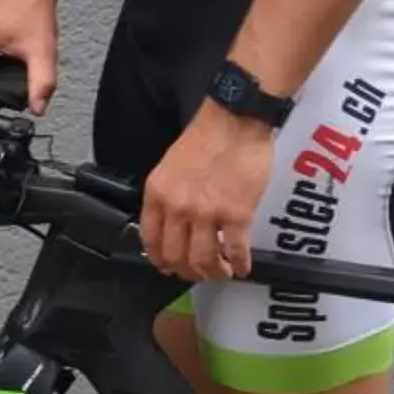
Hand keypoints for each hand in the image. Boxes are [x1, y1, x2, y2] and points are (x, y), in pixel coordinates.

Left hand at [140, 104, 276, 284]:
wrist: (236, 119)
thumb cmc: (207, 137)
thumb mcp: (170, 166)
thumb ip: (168, 196)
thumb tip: (172, 224)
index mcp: (157, 194)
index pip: (150, 240)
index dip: (160, 260)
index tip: (169, 267)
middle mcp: (177, 207)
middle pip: (175, 257)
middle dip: (187, 272)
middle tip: (198, 273)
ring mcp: (207, 213)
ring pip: (203, 261)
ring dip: (213, 273)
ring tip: (221, 272)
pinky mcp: (237, 215)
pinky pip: (235, 251)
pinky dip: (239, 264)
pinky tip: (243, 266)